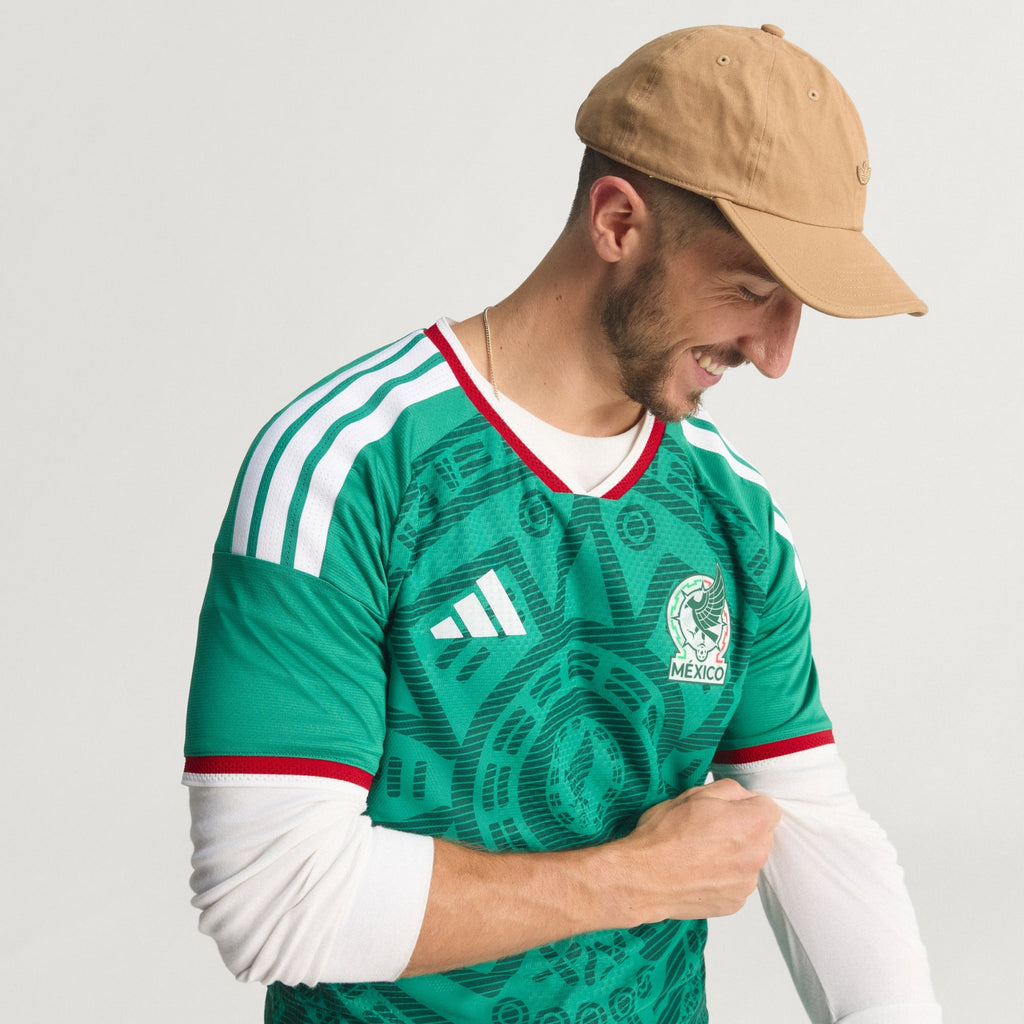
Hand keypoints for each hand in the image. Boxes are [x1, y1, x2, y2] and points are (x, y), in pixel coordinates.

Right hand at [607, 778, 780, 924]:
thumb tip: (743, 797)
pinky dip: (724, 877)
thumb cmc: (664, 835)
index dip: (747, 805)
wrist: (643, 877)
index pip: (769, 808)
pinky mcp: (735, 903)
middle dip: (743, 830)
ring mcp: (746, 883)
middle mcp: (756, 854)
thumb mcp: (693, 794)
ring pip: (749, 860)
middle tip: (710, 829)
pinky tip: (699, 872)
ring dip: (734, 855)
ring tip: (701, 853)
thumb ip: (729, 790)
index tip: (729, 810)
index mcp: (751, 823)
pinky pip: (737, 883)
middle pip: (762, 835)